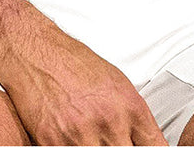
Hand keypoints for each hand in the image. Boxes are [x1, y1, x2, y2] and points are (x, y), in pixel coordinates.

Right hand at [0, 24, 165, 144]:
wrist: (38, 55)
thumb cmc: (78, 67)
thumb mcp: (118, 85)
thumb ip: (133, 118)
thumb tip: (143, 143)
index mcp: (130, 107)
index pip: (154, 147)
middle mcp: (109, 123)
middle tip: (115, 142)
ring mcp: (81, 136)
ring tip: (93, 140)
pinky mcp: (52, 144)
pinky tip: (73, 141)